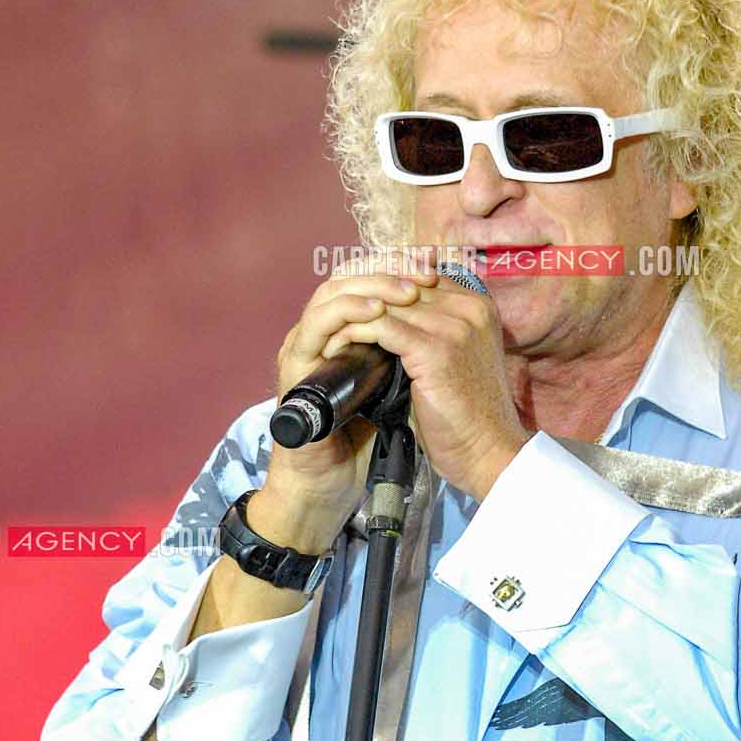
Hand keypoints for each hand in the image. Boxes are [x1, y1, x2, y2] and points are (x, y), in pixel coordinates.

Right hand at [254, 258, 443, 549]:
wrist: (332, 478)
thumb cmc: (365, 433)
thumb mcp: (396, 381)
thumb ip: (406, 348)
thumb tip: (446, 319)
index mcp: (340, 330)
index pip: (363, 278)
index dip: (397, 265)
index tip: (432, 262)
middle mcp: (318, 331)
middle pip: (347, 275)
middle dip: (388, 268)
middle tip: (422, 269)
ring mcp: (303, 345)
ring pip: (330, 291)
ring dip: (371, 284)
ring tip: (406, 289)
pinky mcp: (294, 365)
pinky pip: (317, 324)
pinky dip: (347, 311)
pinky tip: (376, 312)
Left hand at [317, 260, 529, 500]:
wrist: (489, 452)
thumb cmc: (470, 414)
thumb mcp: (460, 358)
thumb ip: (436, 331)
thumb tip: (389, 318)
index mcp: (478, 305)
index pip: (417, 277)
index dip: (381, 289)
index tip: (352, 305)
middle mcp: (470, 307)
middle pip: (400, 285)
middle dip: (362, 299)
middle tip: (331, 316)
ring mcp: (454, 326)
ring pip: (386, 303)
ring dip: (351, 315)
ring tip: (328, 333)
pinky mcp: (435, 349)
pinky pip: (381, 327)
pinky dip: (354, 333)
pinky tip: (337, 345)